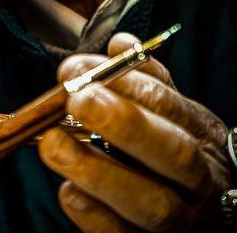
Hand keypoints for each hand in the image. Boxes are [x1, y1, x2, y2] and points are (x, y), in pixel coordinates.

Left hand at [39, 32, 231, 231]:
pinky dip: (95, 217)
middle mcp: (197, 179)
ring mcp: (181, 220)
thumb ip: (145, 79)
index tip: (74, 69)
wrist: (207, 211)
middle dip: (123, 123)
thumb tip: (119, 43)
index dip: (122, 83)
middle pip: (172, 152)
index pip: (167, 104)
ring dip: (98, 171)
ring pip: (151, 204)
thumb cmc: (177, 148)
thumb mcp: (174, 112)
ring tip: (52, 144)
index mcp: (200, 133)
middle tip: (76, 99)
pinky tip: (67, 191)